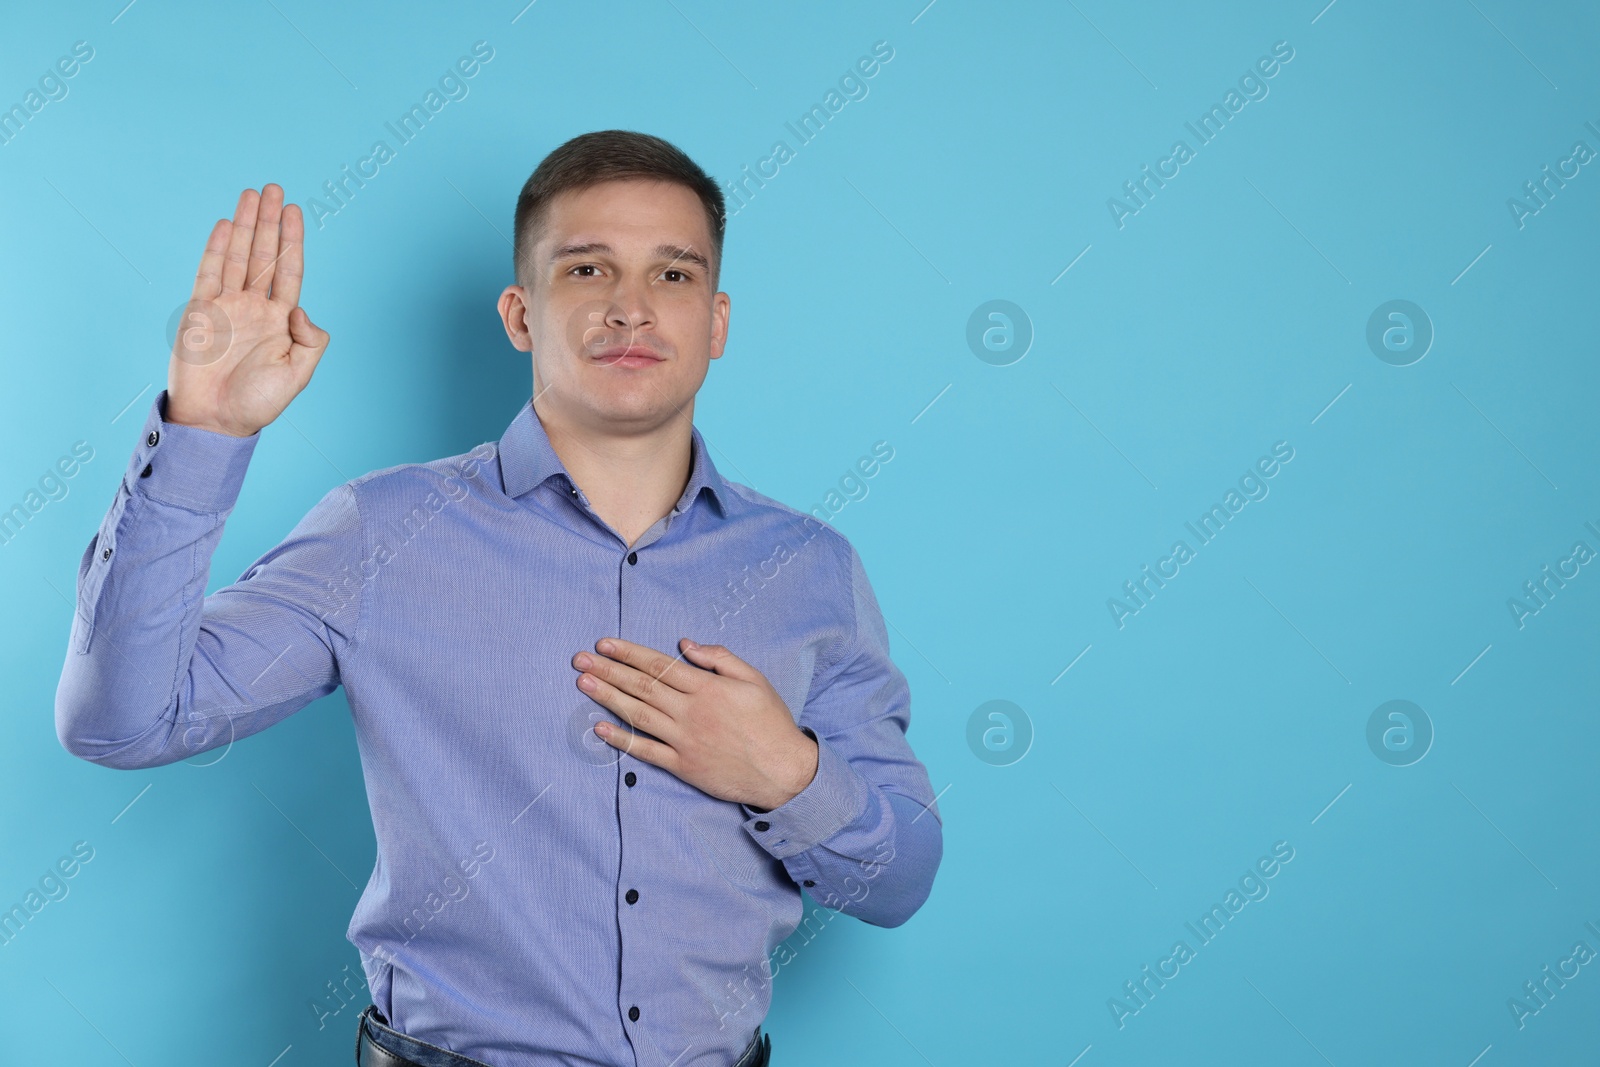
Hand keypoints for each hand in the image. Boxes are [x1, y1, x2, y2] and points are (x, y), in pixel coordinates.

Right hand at [166, 184, 329, 437]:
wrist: (215, 420)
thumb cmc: (258, 403)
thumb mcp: (298, 374)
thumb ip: (310, 340)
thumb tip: (299, 308)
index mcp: (281, 321)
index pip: (289, 271)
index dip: (292, 240)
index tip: (295, 211)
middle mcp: (255, 307)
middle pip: (264, 254)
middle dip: (269, 221)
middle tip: (274, 187)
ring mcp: (227, 306)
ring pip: (238, 256)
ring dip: (245, 225)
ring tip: (252, 193)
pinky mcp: (201, 311)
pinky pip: (210, 272)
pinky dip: (218, 248)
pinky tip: (227, 224)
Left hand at [572, 638, 817, 809]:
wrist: (783, 771)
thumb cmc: (771, 722)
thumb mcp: (753, 679)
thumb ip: (719, 658)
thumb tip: (685, 644)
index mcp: (707, 687)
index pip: (659, 665)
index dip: (628, 653)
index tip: (604, 644)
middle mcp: (691, 711)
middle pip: (642, 686)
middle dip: (608, 670)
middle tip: (580, 659)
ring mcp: (685, 740)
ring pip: (638, 714)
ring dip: (608, 698)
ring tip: (583, 683)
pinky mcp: (683, 766)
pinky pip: (646, 751)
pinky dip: (622, 740)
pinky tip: (600, 729)